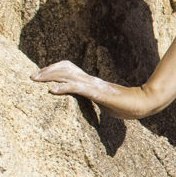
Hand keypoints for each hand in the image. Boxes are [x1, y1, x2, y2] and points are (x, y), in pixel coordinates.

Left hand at [31, 61, 159, 119]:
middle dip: (47, 71)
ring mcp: (93, 85)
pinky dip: (63, 87)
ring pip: (67, 75)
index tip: (41, 76)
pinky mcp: (97, 93)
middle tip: (32, 76)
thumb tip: (91, 108)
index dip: (54, 70)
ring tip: (37, 78)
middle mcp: (90, 80)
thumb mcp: (104, 103)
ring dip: (50, 76)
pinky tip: (53, 90)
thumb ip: (94, 101)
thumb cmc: (125, 106)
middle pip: (64, 68)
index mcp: (90, 82)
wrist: (142, 103)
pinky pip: (77, 88)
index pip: (69, 69)